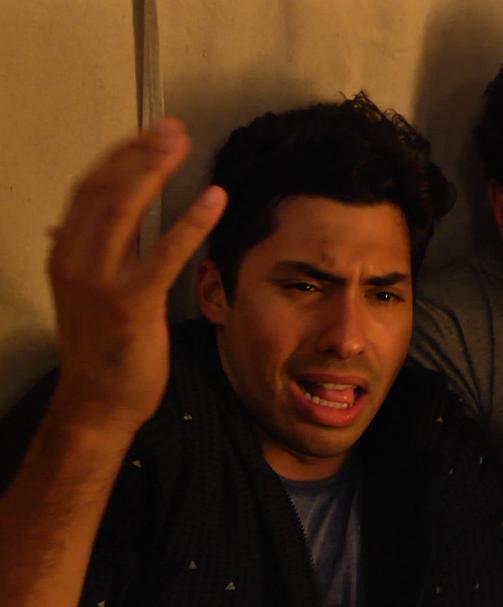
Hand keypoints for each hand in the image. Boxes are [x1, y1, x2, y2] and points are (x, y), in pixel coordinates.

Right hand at [48, 118, 226, 435]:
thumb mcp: (81, 293)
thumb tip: (65, 225)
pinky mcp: (131, 304)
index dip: (121, 156)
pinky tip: (214, 200)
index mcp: (66, 254)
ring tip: (181, 145)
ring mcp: (100, 282)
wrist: (97, 403)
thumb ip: (80, 254)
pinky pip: (163, 254)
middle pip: (104, 190)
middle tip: (170, 127)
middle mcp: (75, 261)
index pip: (90, 189)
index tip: (150, 133)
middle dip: (138, 152)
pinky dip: (189, 223)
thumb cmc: (100, 348)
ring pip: (123, 211)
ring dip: (153, 171)